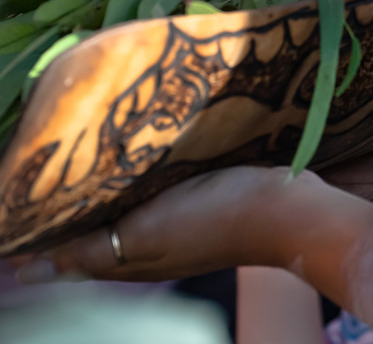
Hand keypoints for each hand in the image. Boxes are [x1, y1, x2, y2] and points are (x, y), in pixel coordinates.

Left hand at [17, 166, 325, 282]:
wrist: (288, 209)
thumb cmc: (219, 217)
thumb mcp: (150, 233)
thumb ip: (96, 249)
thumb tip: (34, 267)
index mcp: (129, 258)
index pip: (68, 254)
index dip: (38, 238)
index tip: (14, 214)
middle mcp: (146, 246)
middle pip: (91, 234)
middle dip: (61, 213)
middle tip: (41, 177)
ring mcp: (172, 226)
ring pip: (118, 214)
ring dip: (95, 196)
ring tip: (76, 165)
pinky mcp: (194, 204)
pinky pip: (148, 198)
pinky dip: (128, 186)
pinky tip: (130, 163)